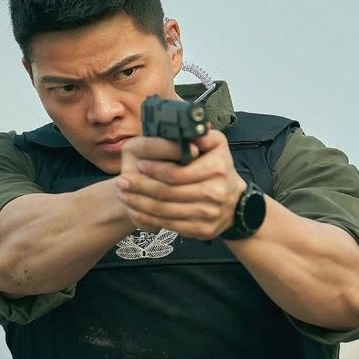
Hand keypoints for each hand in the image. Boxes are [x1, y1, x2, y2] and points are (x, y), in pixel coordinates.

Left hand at [115, 130, 245, 239]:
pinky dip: (149, 219)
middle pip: (167, 192)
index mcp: (216, 168)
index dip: (154, 170)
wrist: (235, 203)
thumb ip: (200, 134)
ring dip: (140, 203)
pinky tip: (136, 211)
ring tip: (124, 195)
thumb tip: (186, 127)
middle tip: (122, 182)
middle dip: (140, 187)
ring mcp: (209, 214)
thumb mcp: (216, 145)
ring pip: (165, 210)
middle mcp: (215, 192)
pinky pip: (170, 225)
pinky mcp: (203, 230)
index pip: (176, 172)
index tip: (138, 165)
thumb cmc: (219, 169)